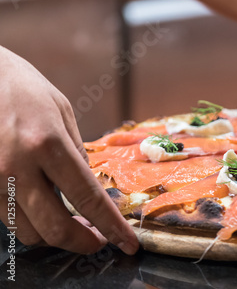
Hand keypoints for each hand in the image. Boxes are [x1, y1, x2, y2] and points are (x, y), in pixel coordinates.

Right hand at [0, 46, 138, 254]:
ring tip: (75, 224)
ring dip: (57, 236)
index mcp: (48, 144)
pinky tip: (47, 211)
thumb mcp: (63, 112)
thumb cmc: (24, 89)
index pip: (88, 198)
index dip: (112, 227)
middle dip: (83, 243)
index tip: (128, 243)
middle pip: (55, 227)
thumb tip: (88, 188)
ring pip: (29, 232)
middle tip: (99, 240)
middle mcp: (18, 167)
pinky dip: (33, 224)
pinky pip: (9, 220)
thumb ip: (77, 153)